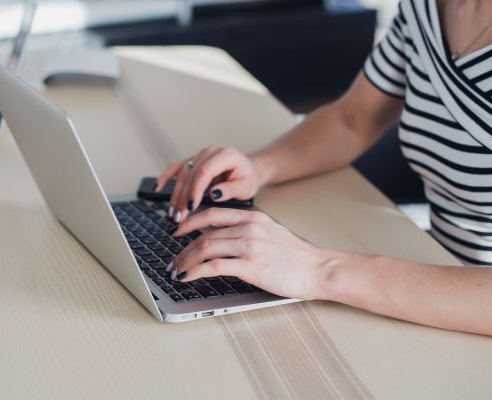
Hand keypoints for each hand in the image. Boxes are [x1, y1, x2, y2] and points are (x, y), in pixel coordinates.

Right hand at [155, 145, 262, 222]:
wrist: (249, 170)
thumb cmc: (248, 179)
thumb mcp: (246, 187)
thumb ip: (230, 190)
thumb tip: (213, 194)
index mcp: (225, 155)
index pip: (205, 171)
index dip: (195, 189)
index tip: (190, 207)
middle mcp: (210, 151)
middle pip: (190, 173)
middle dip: (182, 197)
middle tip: (178, 216)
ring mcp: (200, 154)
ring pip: (182, 173)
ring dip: (175, 194)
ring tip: (172, 213)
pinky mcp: (193, 160)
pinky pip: (177, 168)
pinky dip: (166, 178)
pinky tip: (157, 188)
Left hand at [166, 208, 330, 299]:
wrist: (318, 269)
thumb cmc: (298, 257)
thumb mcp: (272, 232)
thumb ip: (248, 230)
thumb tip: (223, 239)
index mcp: (253, 217)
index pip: (213, 214)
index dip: (190, 222)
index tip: (177, 230)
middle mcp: (248, 228)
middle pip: (205, 234)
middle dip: (183, 249)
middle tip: (173, 260)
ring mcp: (249, 246)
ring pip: (205, 248)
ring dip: (185, 261)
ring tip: (176, 271)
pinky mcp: (250, 266)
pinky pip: (213, 266)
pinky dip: (195, 271)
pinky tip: (187, 277)